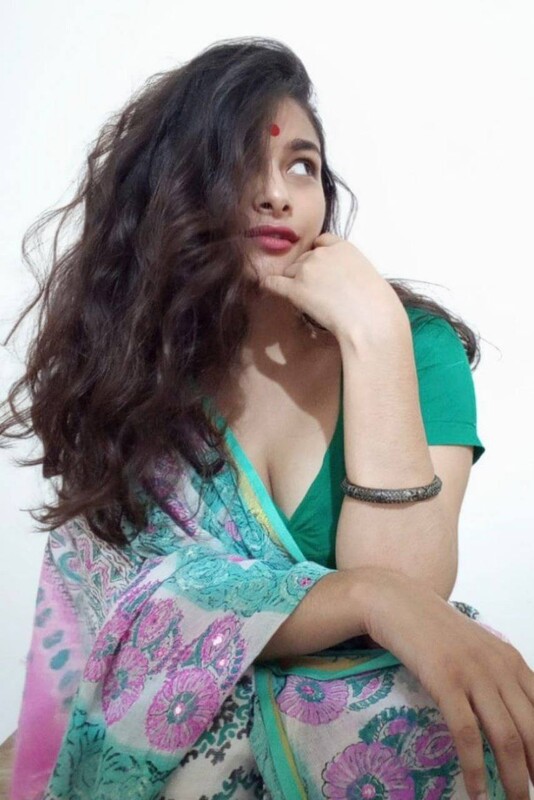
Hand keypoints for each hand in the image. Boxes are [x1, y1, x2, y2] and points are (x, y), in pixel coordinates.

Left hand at [258, 232, 405, 340]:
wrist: (370, 318)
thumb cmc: (376, 304)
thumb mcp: (368, 277)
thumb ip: (351, 272)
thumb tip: (342, 285)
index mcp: (343, 247)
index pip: (322, 242)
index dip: (318, 255)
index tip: (319, 267)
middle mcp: (322, 254)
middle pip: (304, 259)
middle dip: (306, 272)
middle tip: (317, 292)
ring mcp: (307, 270)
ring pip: (290, 272)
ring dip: (294, 283)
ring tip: (307, 301)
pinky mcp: (295, 289)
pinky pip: (274, 283)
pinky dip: (269, 285)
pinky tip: (265, 288)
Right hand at [364, 568, 533, 798]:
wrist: (396, 602)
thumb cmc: (432, 628)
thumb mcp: (476, 648)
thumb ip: (498, 675)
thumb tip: (512, 717)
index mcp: (512, 660)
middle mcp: (500, 667)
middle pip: (532, 730)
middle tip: (533, 798)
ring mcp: (473, 673)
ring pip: (507, 737)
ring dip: (515, 780)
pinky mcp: (444, 680)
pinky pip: (466, 733)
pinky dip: (475, 768)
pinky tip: (475, 791)